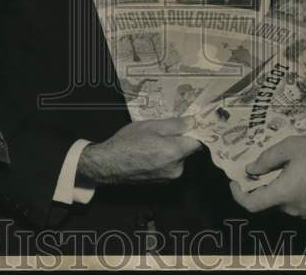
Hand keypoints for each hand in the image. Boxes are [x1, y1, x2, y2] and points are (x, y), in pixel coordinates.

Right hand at [77, 116, 202, 185]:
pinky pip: (169, 167)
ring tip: (152, 142)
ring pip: (177, 158)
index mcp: (175, 153)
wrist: (108, 164)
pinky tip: (149, 153)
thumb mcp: (151, 126)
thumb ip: (176, 125)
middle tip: (162, 131)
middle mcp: (176, 169)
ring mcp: (168, 178)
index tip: (189, 125)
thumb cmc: (128, 142)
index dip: (194, 132)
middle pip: (186, 150)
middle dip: (179, 140)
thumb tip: (193, 122)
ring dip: (171, 150)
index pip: (197, 142)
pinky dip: (163, 159)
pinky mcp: (161, 183)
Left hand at [230, 135, 305, 218]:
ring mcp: (304, 211)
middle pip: (267, 200)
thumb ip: (267, 158)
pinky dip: (291, 188)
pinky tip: (298, 171)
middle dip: (261, 184)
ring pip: (282, 199)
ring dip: (278, 185)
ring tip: (282, 164)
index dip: (239, 194)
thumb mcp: (291, 147)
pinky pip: (296, 200)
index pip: (251, 204)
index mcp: (282, 194)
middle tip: (258, 165)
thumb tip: (251, 169)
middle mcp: (291, 208)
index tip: (236, 181)